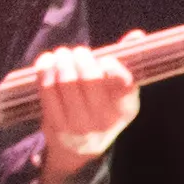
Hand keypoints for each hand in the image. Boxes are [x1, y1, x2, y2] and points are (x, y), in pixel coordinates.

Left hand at [23, 41, 145, 183]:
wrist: (81, 148)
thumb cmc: (102, 109)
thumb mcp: (119, 93)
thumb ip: (126, 62)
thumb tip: (137, 35)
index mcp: (126, 109)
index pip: (125, 86)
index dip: (115, 68)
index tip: (105, 58)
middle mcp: (104, 120)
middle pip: (91, 80)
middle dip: (82, 58)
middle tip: (77, 51)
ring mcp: (79, 124)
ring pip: (67, 83)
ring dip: (62, 62)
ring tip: (61, 54)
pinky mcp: (56, 124)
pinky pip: (48, 91)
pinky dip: (45, 71)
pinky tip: (47, 61)